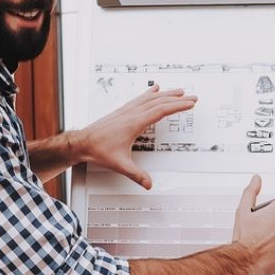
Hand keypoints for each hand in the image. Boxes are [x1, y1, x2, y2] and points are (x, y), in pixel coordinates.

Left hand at [71, 85, 196, 188]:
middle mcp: (131, 113)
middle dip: (177, 99)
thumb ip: (136, 175)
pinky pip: (140, 98)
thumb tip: (149, 184)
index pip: (161, 110)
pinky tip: (153, 89)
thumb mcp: (120, 164)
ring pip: (150, 98)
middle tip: (191, 97)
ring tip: (178, 91)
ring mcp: (126, 110)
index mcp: (134, 123)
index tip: (189, 103)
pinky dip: (150, 93)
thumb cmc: (98, 150)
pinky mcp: (122, 111)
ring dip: (166, 94)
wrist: (82, 142)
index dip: (177, 106)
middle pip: (159, 101)